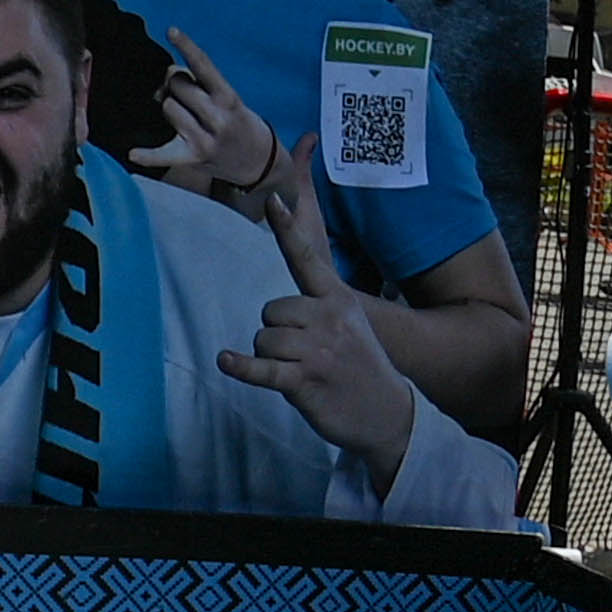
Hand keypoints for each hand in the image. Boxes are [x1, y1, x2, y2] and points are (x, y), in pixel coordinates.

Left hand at [127, 25, 276, 208]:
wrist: (258, 160)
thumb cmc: (235, 120)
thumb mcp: (226, 98)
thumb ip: (196, 86)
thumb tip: (158, 91)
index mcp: (228, 97)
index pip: (204, 66)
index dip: (187, 46)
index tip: (171, 30)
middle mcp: (217, 118)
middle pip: (178, 85)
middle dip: (175, 84)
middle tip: (186, 95)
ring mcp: (205, 139)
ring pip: (167, 107)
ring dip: (170, 108)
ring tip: (186, 118)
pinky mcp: (193, 158)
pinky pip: (163, 154)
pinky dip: (148, 155)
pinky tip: (133, 154)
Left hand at [220, 140, 416, 478]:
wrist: (386, 412)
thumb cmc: (357, 365)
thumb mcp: (347, 324)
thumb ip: (317, 305)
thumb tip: (277, 308)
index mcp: (337, 299)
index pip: (307, 257)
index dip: (287, 229)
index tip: (273, 199)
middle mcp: (329, 318)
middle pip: (271, 310)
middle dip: (275, 332)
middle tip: (300, 354)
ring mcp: (318, 349)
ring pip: (264, 339)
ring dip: (270, 358)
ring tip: (299, 371)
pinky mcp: (305, 379)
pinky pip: (263, 368)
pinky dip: (242, 366)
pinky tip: (226, 361)